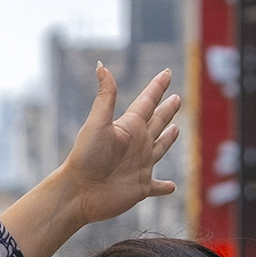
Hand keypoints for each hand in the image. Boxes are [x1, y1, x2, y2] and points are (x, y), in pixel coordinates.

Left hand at [0, 64, 180, 256]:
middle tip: (177, 98)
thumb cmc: (86, 156)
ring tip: (176, 129)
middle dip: (167, 110)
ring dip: (168, 139)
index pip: (147, 102)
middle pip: (157, 122)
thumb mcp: (97, 122)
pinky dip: (164, 187)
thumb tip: (101, 65)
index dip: (157, 87)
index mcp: (129, 127)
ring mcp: (140, 166)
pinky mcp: (141, 188)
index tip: (166, 72)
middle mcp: (136, 144)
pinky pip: (157, 187)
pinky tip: (172, 187)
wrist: (79, 191)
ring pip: (160, 148)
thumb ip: (106, 96)